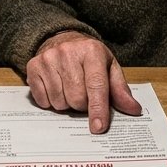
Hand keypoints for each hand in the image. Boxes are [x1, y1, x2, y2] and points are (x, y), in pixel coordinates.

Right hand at [25, 31, 142, 133]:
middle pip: (77, 98)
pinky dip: (51, 101)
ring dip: (67, 104)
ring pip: (59, 102)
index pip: (96, 86)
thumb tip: (133, 110)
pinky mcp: (33, 67)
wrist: (62, 38)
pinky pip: (43, 100)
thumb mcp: (109, 67)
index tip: (99, 127)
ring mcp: (48, 59)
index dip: (98, 109)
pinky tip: (56, 87)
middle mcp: (68, 52)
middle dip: (83, 105)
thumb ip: (120, 90)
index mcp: (91, 51)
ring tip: (69, 88)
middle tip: (84, 95)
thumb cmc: (89, 58)